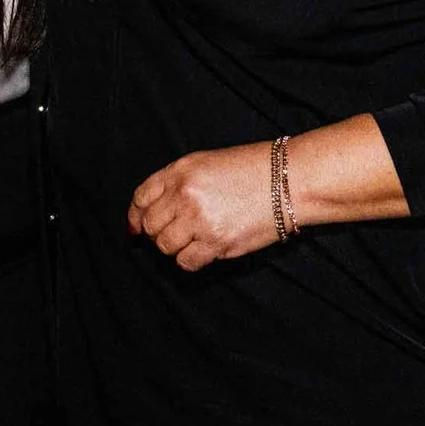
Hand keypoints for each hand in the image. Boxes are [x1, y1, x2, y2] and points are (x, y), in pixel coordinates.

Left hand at [128, 143, 281, 271]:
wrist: (290, 180)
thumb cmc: (253, 170)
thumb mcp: (208, 163)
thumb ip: (178, 184)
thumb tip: (151, 213)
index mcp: (180, 170)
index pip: (141, 197)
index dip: (135, 215)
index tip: (136, 228)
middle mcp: (184, 194)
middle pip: (150, 225)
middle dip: (158, 233)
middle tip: (177, 233)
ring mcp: (199, 219)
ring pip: (165, 246)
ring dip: (176, 247)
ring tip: (195, 240)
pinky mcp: (216, 242)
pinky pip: (186, 262)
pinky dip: (191, 260)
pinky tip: (205, 250)